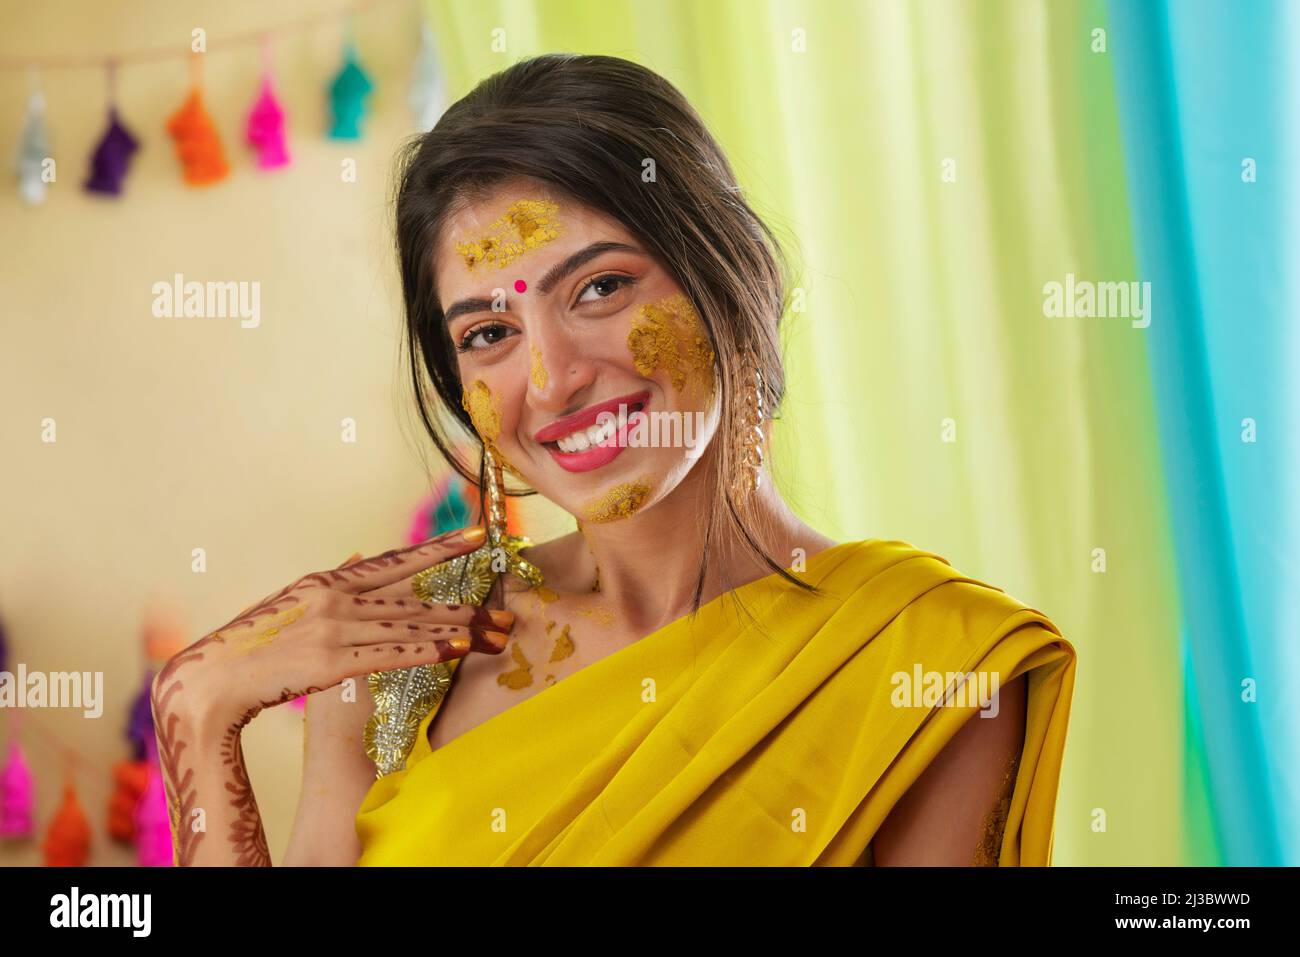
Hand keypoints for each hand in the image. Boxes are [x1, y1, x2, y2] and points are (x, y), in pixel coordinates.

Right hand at [151, 526, 510, 731]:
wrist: (209, 681)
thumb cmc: (250, 647)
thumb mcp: (290, 603)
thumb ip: (330, 584)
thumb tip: (356, 555)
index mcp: (327, 581)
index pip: (396, 560)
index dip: (441, 548)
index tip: (480, 535)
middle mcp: (334, 597)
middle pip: (413, 599)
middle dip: (462, 606)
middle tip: (503, 611)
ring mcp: (333, 628)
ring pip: (409, 625)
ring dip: (454, 631)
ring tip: (491, 632)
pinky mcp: (331, 661)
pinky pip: (390, 654)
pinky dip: (426, 651)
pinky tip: (455, 650)